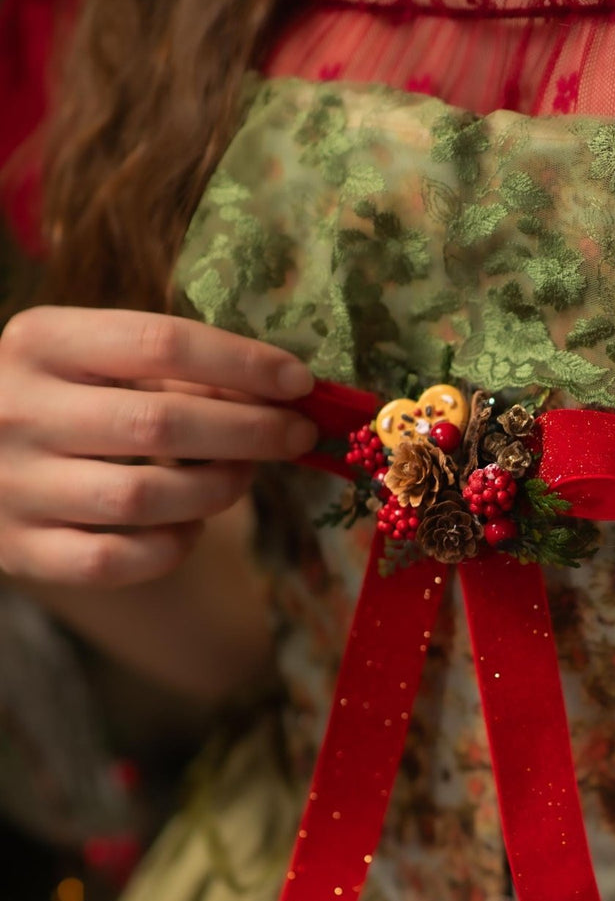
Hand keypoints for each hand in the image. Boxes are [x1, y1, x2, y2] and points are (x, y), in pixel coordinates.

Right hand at [0, 305, 315, 586]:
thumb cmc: (60, 399)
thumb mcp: (95, 361)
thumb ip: (172, 369)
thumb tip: (276, 390)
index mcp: (40, 340)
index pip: (160, 342)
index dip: (242, 363)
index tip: (300, 382)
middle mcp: (17, 410)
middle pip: (161, 423)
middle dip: (249, 431)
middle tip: (296, 436)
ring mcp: (15, 486)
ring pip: (146, 498)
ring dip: (217, 490)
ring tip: (241, 476)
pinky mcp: (24, 550)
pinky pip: (121, 559)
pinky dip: (173, 545)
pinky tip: (189, 524)